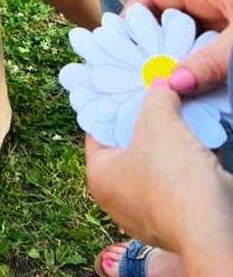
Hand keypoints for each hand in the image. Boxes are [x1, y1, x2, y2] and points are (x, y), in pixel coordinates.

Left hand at [85, 82, 232, 263]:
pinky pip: (177, 180)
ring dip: (170, 141)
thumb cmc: (174, 176)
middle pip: (129, 145)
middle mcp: (118, 199)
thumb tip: (160, 82)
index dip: (112, 103)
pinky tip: (198, 140)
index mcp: (100, 176)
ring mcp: (148, 213)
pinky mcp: (176, 219)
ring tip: (179, 111)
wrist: (215, 230)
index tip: (125, 84)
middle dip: (146, 120)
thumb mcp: (159, 120)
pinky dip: (186, 161)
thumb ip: (156, 96)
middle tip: (155, 92)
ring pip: (156, 163)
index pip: (98, 129)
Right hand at [127, 0, 232, 96]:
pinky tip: (192, 93)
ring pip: (190, 43)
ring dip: (179, 65)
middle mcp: (209, 2)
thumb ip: (210, 60)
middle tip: (139, 77)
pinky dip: (200, 72)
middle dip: (154, 48)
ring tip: (162, 90)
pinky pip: (210, 56)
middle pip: (167, 23)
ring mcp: (224, 22)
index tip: (118, 46)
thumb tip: (173, 84)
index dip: (131, 17)